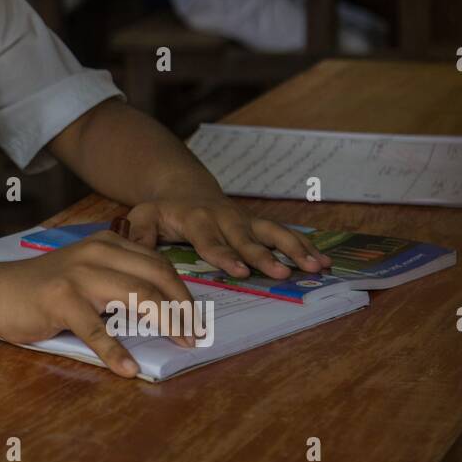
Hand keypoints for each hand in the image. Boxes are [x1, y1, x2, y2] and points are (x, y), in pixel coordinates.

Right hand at [0, 230, 197, 376]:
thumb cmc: (41, 288)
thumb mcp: (84, 272)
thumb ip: (116, 278)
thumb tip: (162, 308)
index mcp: (105, 244)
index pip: (157, 263)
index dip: (182, 290)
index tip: (197, 316)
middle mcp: (96, 253)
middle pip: (155, 276)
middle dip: (183, 306)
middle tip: (195, 334)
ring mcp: (78, 275)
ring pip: (136, 296)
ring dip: (166, 323)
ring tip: (181, 345)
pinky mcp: (60, 300)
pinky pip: (96, 330)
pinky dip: (115, 352)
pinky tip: (128, 369)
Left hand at [125, 196, 331, 279]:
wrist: (183, 189)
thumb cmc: (162, 211)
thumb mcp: (143, 217)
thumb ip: (139, 233)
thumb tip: (136, 247)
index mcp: (195, 218)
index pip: (210, 239)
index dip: (225, 254)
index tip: (240, 271)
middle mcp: (224, 217)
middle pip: (247, 237)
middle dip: (265, 255)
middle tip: (283, 273)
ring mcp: (244, 219)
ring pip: (272, 232)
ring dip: (294, 249)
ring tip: (316, 266)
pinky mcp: (257, 223)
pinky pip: (284, 233)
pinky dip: (305, 246)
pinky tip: (324, 261)